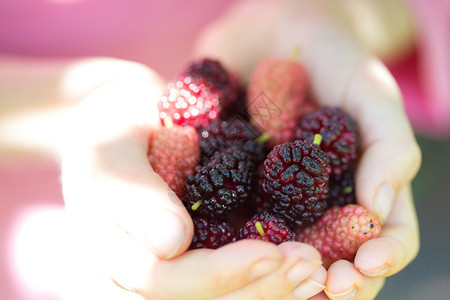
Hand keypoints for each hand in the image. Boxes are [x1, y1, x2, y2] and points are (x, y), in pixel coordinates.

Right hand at [59, 62, 324, 298]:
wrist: (127, 120)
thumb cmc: (114, 125)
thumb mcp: (110, 145)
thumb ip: (131, 191)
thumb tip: (171, 244)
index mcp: (115, 249)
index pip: (164, 281)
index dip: (218, 274)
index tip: (271, 253)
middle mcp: (145, 266)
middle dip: (258, 290)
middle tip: (309, 266)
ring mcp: (174, 261)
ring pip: (223, 298)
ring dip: (272, 291)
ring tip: (315, 270)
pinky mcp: (200, 248)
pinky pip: (235, 277)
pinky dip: (272, 278)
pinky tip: (310, 267)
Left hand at [194, 0, 420, 298]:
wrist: (268, 32)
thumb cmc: (330, 56)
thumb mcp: (368, 89)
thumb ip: (387, 143)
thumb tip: (379, 206)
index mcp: (355, 188)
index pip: (380, 239)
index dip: (380, 260)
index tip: (366, 266)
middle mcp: (312, 203)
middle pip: (326, 257)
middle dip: (328, 280)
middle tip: (323, 287)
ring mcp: (266, 198)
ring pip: (272, 250)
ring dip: (274, 272)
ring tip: (270, 274)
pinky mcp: (223, 183)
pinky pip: (219, 216)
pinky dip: (220, 236)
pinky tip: (214, 243)